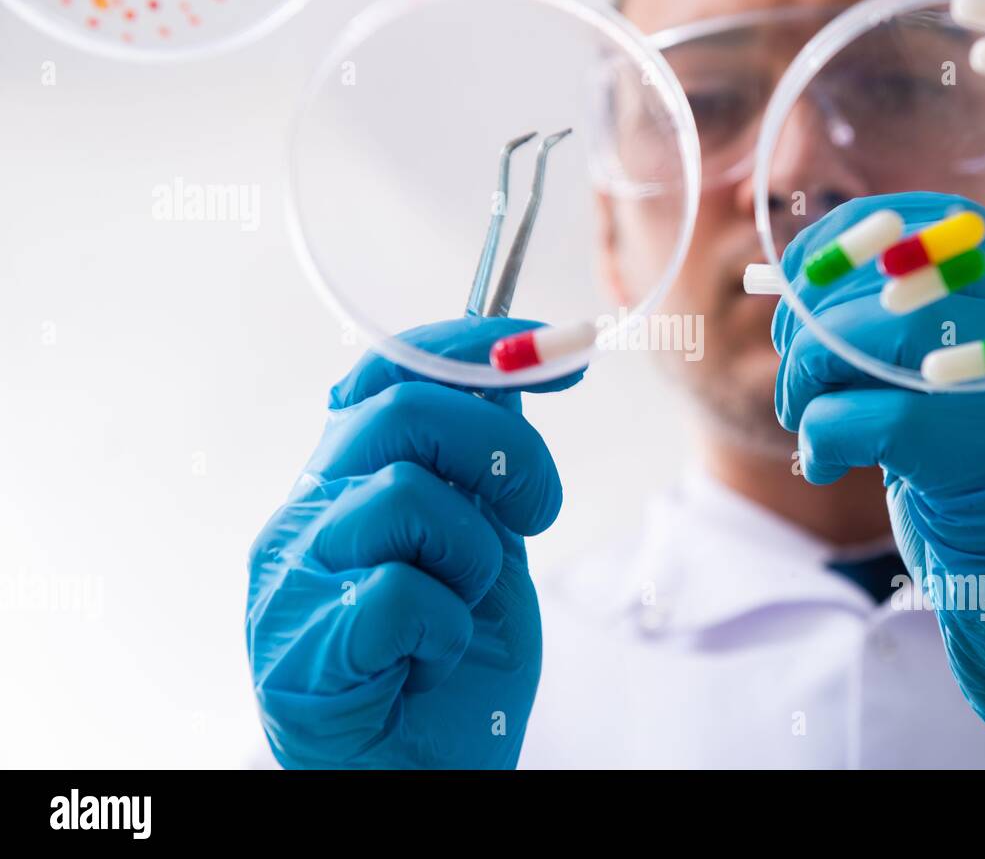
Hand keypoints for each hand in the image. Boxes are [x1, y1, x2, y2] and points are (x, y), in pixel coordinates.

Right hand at [246, 317, 580, 768]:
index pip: (388, 370)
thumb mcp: (485, 544)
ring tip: (464, 607)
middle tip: (537, 510)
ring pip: (405, 497)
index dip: (474, 346)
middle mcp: (306, 518)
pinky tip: (431, 660)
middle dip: (504, 450)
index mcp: (346, 483)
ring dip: (474, 558)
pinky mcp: (298, 654)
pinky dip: (445, 630)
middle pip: (402, 411)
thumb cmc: (448, 669)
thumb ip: (483, 467)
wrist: (420, 777)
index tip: (553, 350)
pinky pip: (397, 595)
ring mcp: (292, 583)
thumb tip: (517, 366)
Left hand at [773, 191, 984, 768]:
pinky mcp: (983, 454)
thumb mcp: (980, 401)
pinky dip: (818, 436)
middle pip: (891, 281)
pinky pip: (861, 415)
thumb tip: (810, 292)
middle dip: (815, 321)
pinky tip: (822, 465)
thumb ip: (928, 342)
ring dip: (807, 378)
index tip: (804, 267)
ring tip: (804, 419)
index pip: (944, 227)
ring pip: (869, 337)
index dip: (856, 235)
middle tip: (795, 368)